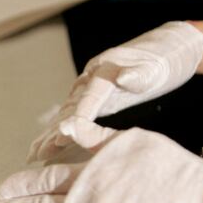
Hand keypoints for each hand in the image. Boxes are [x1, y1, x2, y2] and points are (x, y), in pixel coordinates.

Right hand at [27, 21, 202, 162]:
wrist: (168, 47)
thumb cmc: (163, 58)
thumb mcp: (155, 66)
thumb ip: (139, 74)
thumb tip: (123, 78)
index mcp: (103, 71)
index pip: (85, 101)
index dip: (72, 120)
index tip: (60, 137)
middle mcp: (90, 78)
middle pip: (68, 109)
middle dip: (52, 133)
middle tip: (37, 154)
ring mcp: (89, 87)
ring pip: (65, 113)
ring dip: (50, 134)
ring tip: (34, 154)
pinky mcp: (93, 96)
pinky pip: (72, 115)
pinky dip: (59, 129)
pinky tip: (50, 143)